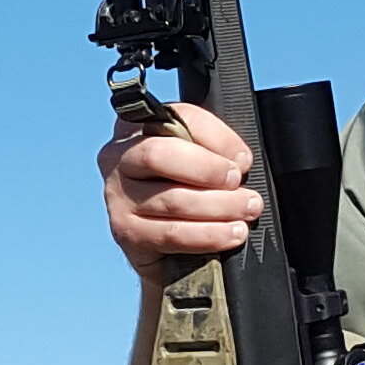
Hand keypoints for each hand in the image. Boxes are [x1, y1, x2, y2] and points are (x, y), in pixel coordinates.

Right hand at [100, 97, 262, 272]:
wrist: (165, 247)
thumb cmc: (184, 192)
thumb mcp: (195, 161)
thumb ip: (211, 150)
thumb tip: (239, 161)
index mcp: (138, 127)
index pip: (179, 117)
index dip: (217, 136)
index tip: (242, 158)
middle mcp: (119, 157)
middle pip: (160, 155)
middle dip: (208, 169)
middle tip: (237, 182)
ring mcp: (118, 196)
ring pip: (173, 199)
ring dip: (219, 205)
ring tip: (246, 209)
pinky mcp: (126, 232)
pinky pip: (173, 234)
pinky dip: (209, 235)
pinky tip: (231, 234)